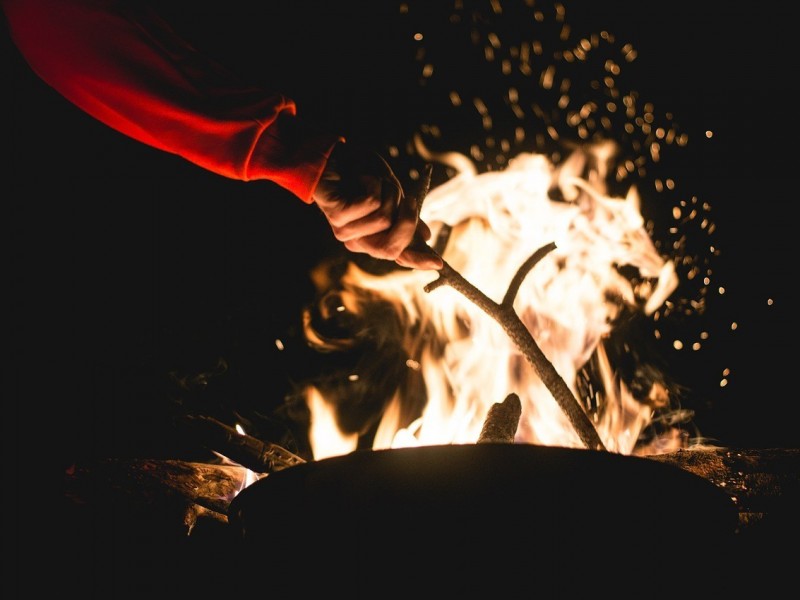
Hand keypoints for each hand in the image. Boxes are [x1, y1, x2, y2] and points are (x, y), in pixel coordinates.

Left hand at [312, 142, 442, 269]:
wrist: (337, 155)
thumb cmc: (364, 175)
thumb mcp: (392, 195)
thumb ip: (405, 216)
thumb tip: (426, 238)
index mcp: (373, 239)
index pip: (398, 255)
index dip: (417, 260)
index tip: (438, 263)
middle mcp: (358, 241)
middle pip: (392, 246)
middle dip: (407, 220)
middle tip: (408, 198)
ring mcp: (345, 231)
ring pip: (384, 218)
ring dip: (387, 191)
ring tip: (373, 181)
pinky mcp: (337, 216)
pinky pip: (371, 202)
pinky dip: (373, 182)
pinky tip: (360, 178)